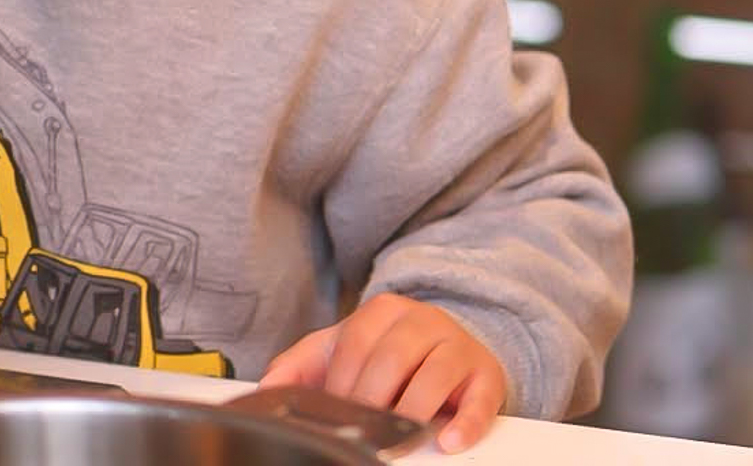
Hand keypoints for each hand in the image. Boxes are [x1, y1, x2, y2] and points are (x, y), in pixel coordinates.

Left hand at [259, 293, 506, 452]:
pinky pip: (479, 399)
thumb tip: (265, 386)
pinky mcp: (486, 375)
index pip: (356, 343)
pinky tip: (448, 441)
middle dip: (374, 399)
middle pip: (392, 359)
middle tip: (365, 429)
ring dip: (413, 411)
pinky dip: (465, 423)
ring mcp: (457, 345)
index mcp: (383, 311)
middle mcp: (422, 320)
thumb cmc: (389, 354)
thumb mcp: (343, 350)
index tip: (337, 412)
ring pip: (434, 376)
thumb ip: (302, 365)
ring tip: (399, 436)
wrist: (446, 347)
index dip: (342, 382)